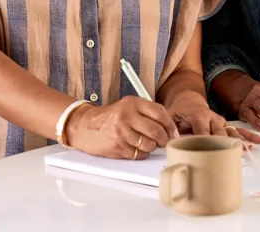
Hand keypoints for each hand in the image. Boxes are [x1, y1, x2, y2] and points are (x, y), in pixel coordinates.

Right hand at [65, 96, 179, 159]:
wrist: (85, 126)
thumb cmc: (111, 116)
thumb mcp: (129, 106)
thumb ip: (148, 113)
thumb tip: (170, 128)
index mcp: (133, 103)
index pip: (160, 113)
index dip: (170, 125)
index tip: (174, 132)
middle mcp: (127, 116)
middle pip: (156, 130)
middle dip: (164, 139)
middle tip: (164, 141)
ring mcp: (121, 132)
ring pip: (149, 145)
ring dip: (152, 147)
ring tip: (149, 144)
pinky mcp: (117, 147)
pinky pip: (138, 154)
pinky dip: (142, 154)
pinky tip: (138, 148)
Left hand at [168, 94, 259, 145]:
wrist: (188, 99)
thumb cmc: (180, 110)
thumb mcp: (171, 116)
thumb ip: (172, 127)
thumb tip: (173, 139)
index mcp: (199, 114)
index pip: (202, 130)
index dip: (204, 140)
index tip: (207, 152)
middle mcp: (212, 117)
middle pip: (220, 133)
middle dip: (224, 145)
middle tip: (229, 156)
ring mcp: (220, 121)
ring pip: (231, 131)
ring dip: (240, 140)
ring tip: (248, 148)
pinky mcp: (225, 124)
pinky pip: (239, 130)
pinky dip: (248, 136)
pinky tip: (258, 141)